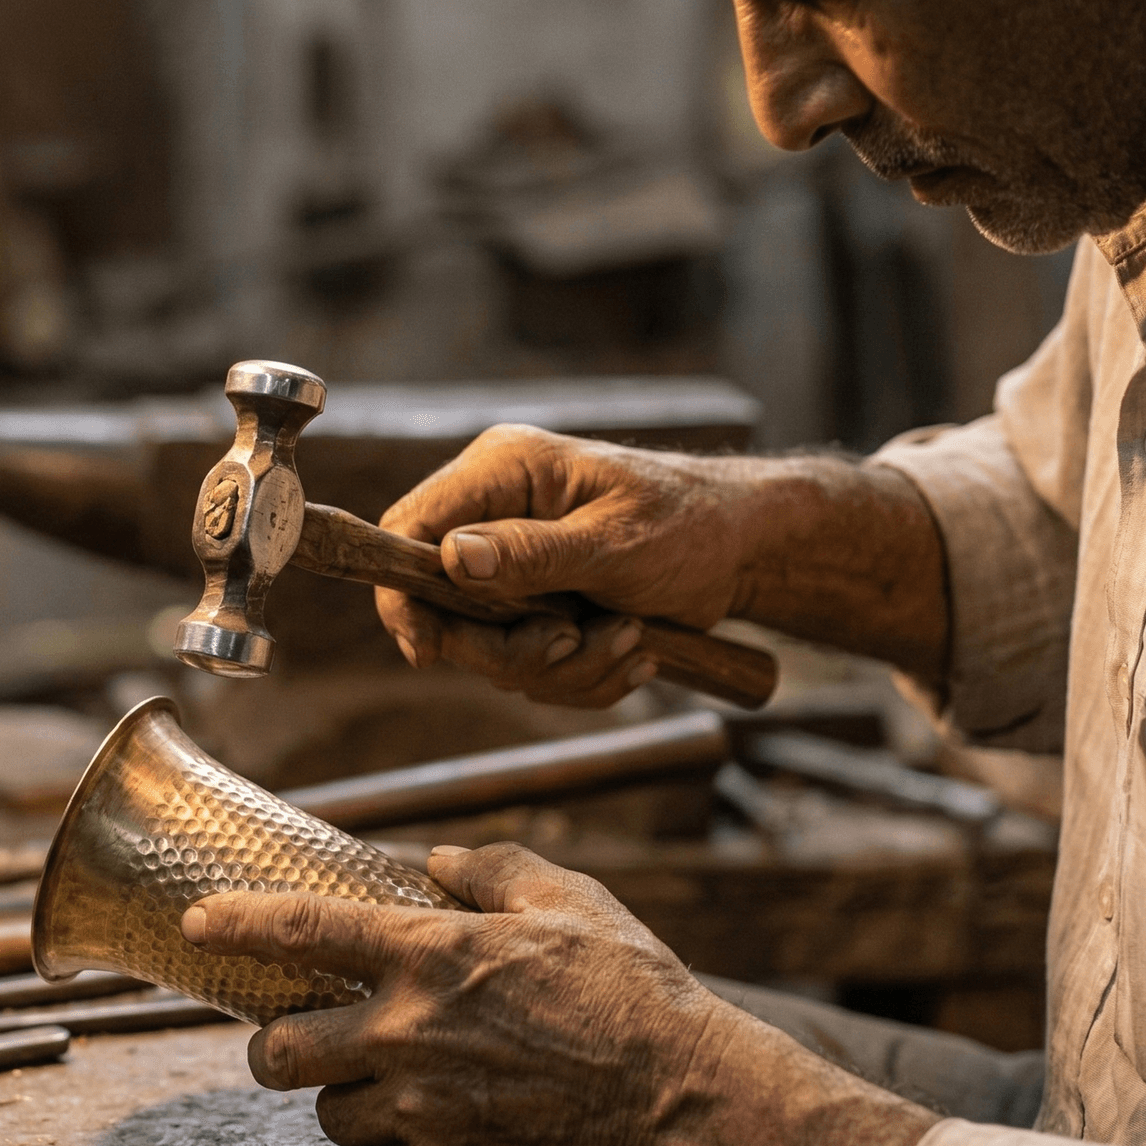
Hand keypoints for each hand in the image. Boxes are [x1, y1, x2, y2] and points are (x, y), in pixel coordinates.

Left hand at [181, 843, 936, 1145]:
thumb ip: (491, 870)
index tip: (196, 922)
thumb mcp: (568, 900)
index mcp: (429, 956)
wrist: (685, 1101)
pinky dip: (394, 1140)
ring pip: (327, 1112)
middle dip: (274, 1043)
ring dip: (342, 1094)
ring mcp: (422, 1110)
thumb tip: (438, 860)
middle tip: (301, 1033)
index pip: (300, 930)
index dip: (236, 922)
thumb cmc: (631, 991)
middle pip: (276, 1051)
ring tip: (388, 1078)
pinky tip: (435, 1117)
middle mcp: (407, 1035)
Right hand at [375, 426, 761, 705]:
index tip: (428, 651)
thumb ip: (532, 552)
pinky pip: (528, 667)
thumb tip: (453, 559)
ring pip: (489, 650)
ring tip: (630, 638)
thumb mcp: (616, 541)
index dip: (404, 596)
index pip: (410, 529)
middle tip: (576, 642)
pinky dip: (581, 675)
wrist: (741, 552)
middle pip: (444, 609)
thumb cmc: (689, 525)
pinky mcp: (532, 606)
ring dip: (563, 665)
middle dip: (513, 647)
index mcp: (502, 471)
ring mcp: (511, 565)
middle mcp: (494, 514)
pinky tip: (631, 648)